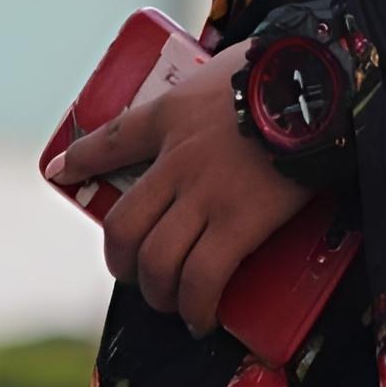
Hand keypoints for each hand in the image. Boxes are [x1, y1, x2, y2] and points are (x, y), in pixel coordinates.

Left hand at [50, 37, 311, 335]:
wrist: (320, 86)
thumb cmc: (282, 69)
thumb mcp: (229, 67)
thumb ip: (219, 89)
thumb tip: (232, 92)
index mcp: (172, 115)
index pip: (112, 138)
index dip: (83, 159)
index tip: (65, 172)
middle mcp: (177, 160)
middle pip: (124, 225)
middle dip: (121, 261)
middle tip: (135, 273)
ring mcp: (206, 195)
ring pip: (157, 260)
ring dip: (157, 292)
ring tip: (171, 303)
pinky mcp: (240, 222)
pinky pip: (203, 278)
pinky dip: (196, 307)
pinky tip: (200, 319)